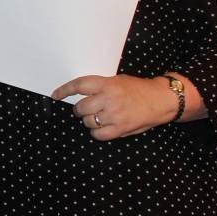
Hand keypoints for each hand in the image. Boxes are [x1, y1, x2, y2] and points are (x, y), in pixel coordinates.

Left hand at [52, 73, 178, 140]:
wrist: (161, 100)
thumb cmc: (139, 89)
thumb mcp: (118, 81)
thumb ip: (100, 87)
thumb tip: (80, 95)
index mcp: (107, 84)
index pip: (79, 85)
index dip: (64, 90)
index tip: (56, 95)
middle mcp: (109, 99)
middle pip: (80, 108)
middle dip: (80, 110)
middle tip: (88, 109)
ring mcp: (114, 115)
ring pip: (87, 121)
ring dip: (90, 120)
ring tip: (101, 116)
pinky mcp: (120, 129)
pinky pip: (98, 134)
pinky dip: (97, 132)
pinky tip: (104, 127)